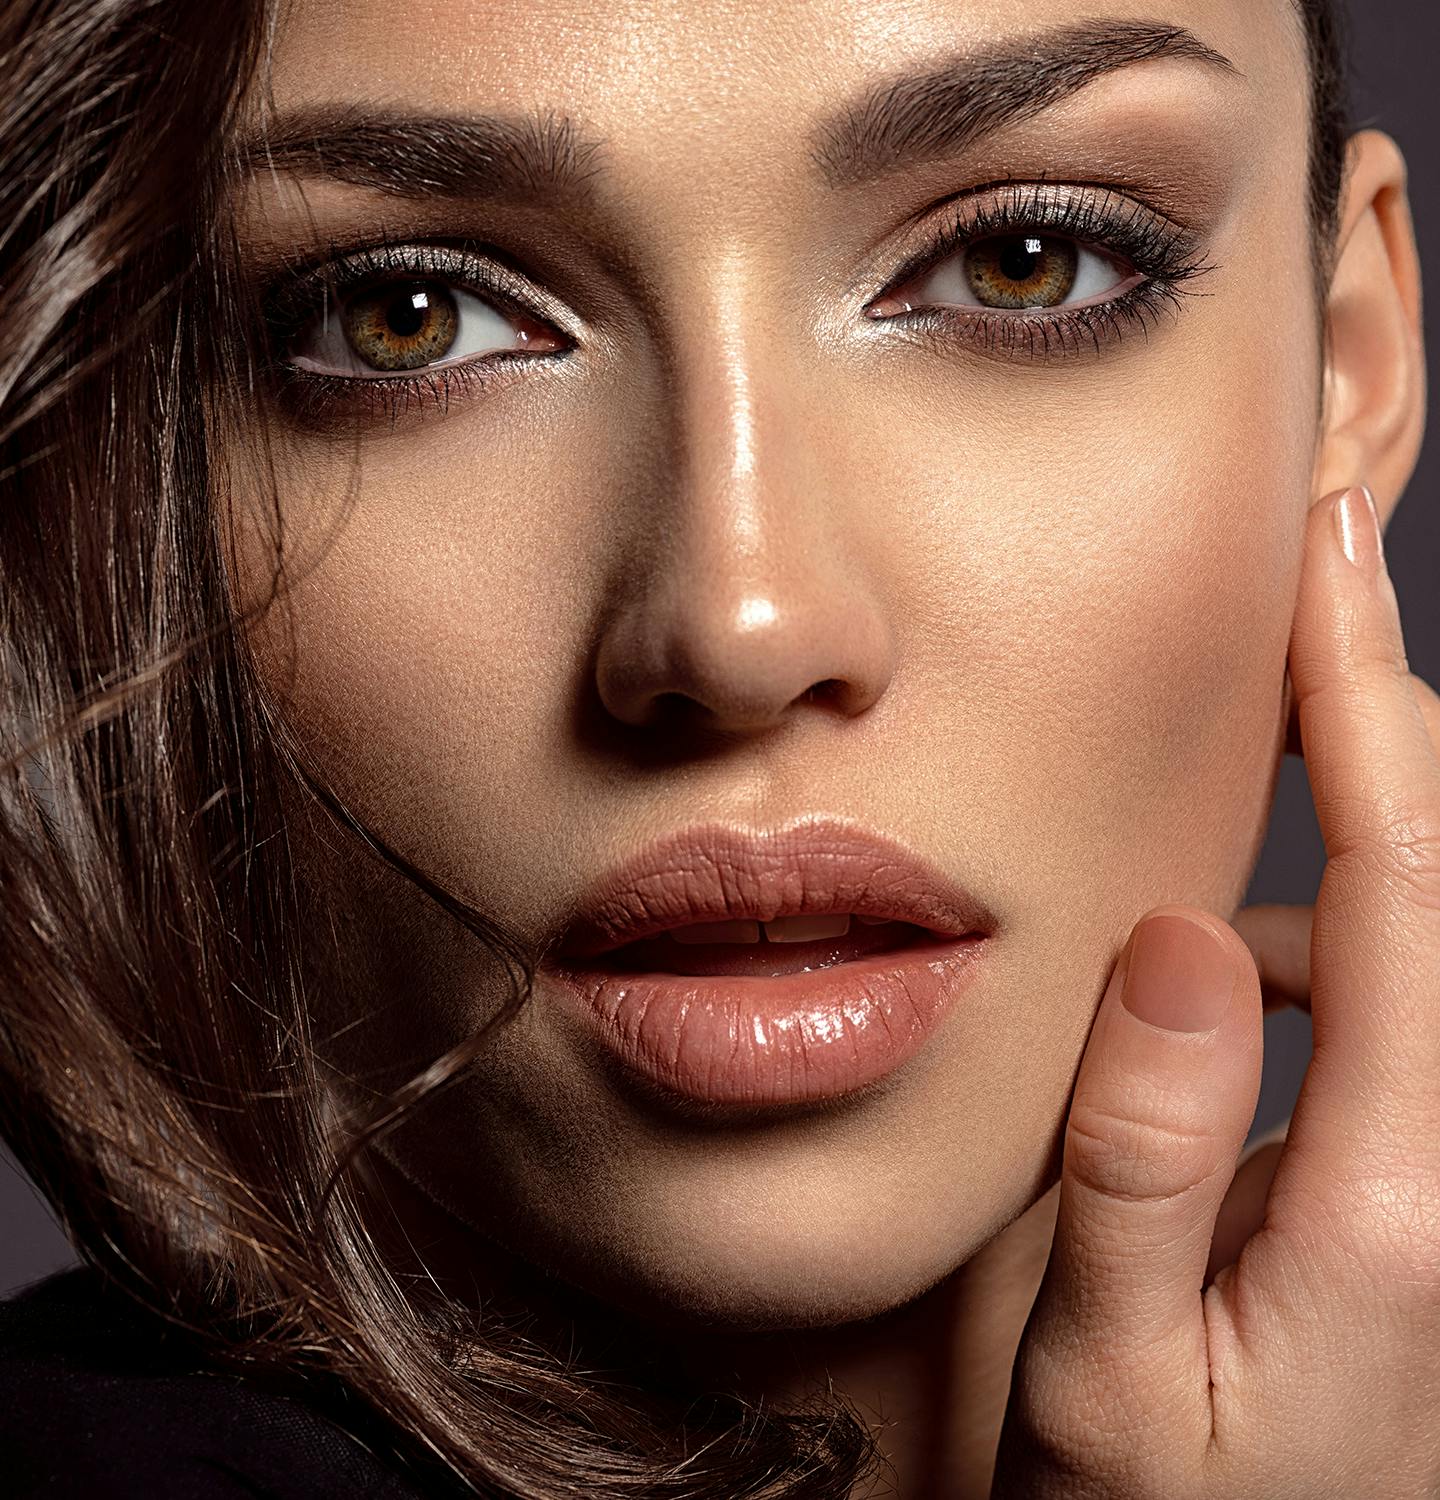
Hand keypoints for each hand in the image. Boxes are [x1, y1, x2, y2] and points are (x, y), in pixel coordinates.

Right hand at [990, 487, 1439, 1499]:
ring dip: (1332, 838)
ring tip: (1213, 826)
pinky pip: (1391, 1001)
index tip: (1319, 552)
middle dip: (1378, 709)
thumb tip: (1181, 937)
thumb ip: (1144, 1158)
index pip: (1406, 880)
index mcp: (1402, 1196)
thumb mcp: (1109, 1372)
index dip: (1364, 698)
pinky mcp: (1422, 1184)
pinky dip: (1320, 940)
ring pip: (1418, 930)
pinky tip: (1231, 988)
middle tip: (1297, 583)